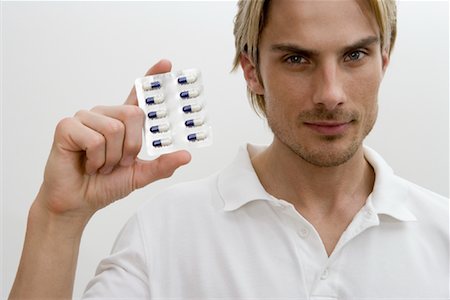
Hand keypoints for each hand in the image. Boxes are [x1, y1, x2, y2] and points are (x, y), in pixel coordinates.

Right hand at [37, 59, 190, 219]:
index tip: (166, 64)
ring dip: (111, 158)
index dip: (151, 78)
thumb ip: (162, 165)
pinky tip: (87, 164)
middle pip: (133, 115)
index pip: (138, 95)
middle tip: (119, 162)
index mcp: (122, 122)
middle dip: (131, 146)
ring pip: (114, 129)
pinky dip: (96, 160)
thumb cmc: (105, 184)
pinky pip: (94, 139)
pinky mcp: (67, 126)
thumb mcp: (140, 175)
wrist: (78, 202)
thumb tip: (186, 155)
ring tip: (100, 165)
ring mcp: (85, 118)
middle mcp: (105, 115)